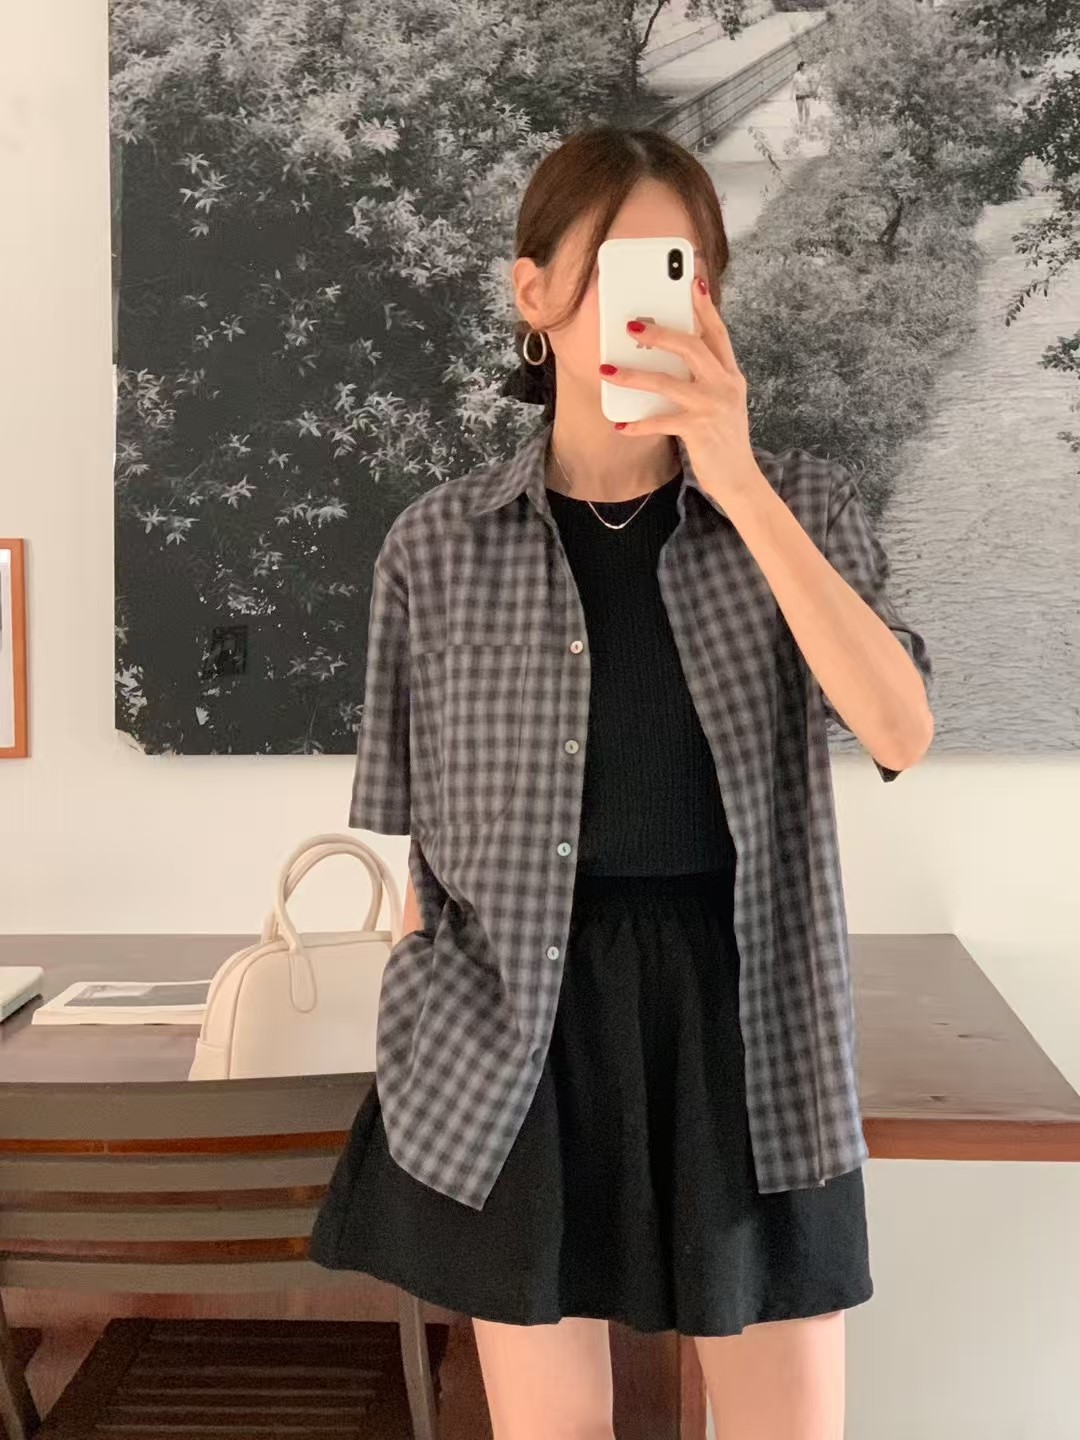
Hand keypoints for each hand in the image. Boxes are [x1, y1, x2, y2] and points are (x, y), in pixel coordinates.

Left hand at [600, 279, 757, 498]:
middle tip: (631, 326)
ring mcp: (712, 407)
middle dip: (659, 333)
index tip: (691, 282)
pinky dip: (638, 424)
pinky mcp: (699, 430)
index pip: (718, 333)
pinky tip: (620, 426)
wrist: (739, 478)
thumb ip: (704, 378)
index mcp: (730, 375)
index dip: (704, 307)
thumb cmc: (723, 438)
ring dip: (634, 375)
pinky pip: (661, 421)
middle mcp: (724, 385)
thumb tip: (669, 358)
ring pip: (668, 382)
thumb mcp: (721, 402)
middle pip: (691, 347)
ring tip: (608, 370)